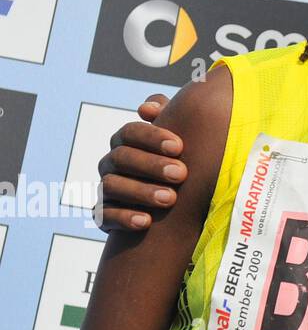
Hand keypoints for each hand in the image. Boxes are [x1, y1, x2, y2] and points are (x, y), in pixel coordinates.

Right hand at [95, 95, 186, 231]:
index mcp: (126, 141)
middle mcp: (111, 163)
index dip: (152, 137)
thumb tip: (146, 108)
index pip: (131, 132)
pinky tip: (146, 222)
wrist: (171, 202)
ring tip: (171, 199)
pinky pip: (104, 215)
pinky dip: (124, 218)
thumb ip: (167, 115)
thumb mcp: (176, 139)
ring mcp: (106, 188)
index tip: (179, 147)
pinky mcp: (104, 215)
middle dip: (151, 165)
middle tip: (181, 174)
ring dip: (141, 192)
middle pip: (121, 157)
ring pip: (111, 185)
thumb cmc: (176, 160)